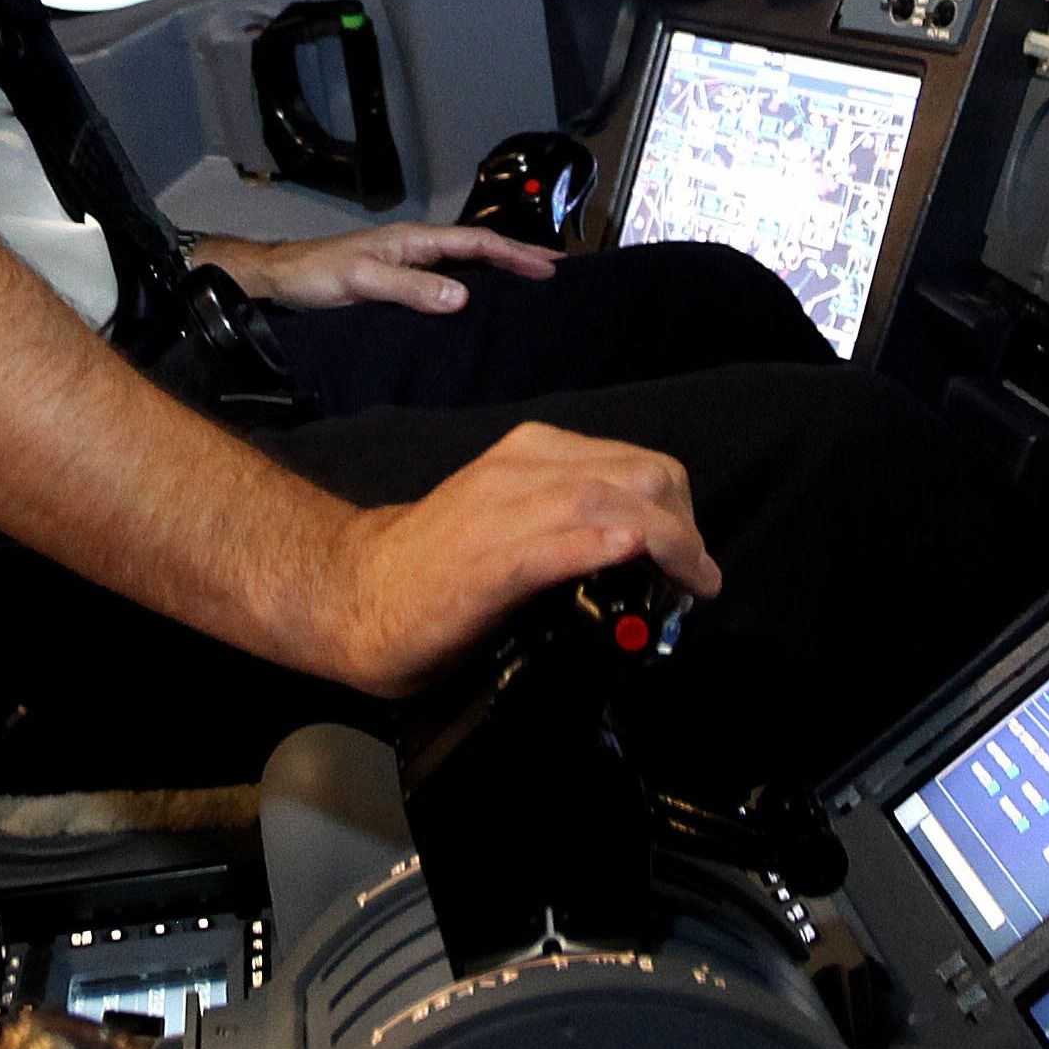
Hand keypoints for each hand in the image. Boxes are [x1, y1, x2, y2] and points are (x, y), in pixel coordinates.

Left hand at [203, 224, 565, 314]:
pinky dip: (474, 283)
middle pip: (478, 248)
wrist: (282, 279)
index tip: (548, 266)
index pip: (476, 242)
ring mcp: (408, 262)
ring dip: (499, 269)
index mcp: (415, 240)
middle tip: (555, 270)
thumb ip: (412, 289)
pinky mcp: (399, 279)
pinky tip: (482, 298)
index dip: (514, 253)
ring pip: (465, 262)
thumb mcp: (365, 282)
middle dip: (518, 256)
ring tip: (530, 281)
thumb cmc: (317, 275)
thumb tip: (462, 297)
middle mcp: (416, 247)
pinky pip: (447, 278)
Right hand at [316, 422, 717, 695]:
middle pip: (640, 477)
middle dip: (685, 528)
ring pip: (608, 502)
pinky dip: (598, 545)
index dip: (681, 510)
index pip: (639, 464)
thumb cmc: (438, 568)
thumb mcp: (512, 520)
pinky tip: (626, 556)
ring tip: (687, 587)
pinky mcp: (484, 563)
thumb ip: (568, 520)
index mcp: (531, 455)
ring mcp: (500, 513)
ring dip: (666, 542)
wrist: (355, 593)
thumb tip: (644, 555)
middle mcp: (521, 471)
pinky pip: (553, 543)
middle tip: (693, 579)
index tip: (691, 558)